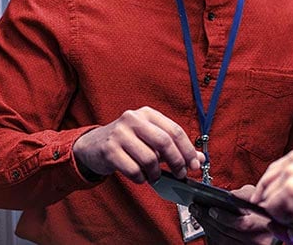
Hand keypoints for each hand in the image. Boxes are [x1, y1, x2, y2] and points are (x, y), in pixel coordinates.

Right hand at [72, 106, 202, 183]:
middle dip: (176, 162)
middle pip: (164, 142)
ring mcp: (119, 133)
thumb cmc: (126, 142)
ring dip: (156, 173)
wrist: (92, 146)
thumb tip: (200, 159)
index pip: (175, 130)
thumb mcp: (151, 139)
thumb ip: (175, 147)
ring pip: (149, 158)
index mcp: (147, 114)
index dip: (188, 150)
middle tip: (180, 174)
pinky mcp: (109, 149)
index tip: (194, 165)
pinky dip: (141, 178)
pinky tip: (140, 176)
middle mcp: (133, 119)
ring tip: (154, 176)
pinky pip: (133, 170)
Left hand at [189, 185, 273, 244]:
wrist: (270, 232)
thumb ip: (246, 196)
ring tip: (197, 214)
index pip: (241, 223)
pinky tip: (206, 226)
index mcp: (264, 224)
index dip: (224, 217)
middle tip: (197, 208)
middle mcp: (257, 240)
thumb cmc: (266, 212)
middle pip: (228, 232)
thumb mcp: (260, 199)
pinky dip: (212, 236)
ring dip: (207, 227)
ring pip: (222, 240)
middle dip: (209, 219)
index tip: (211, 209)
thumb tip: (230, 195)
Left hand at [251, 145, 292, 230]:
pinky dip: (284, 219)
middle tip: (275, 215)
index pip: (275, 168)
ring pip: (268, 198)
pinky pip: (272, 210)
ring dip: (279, 212)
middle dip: (267, 200)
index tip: (263, 198)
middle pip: (266, 181)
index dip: (268, 186)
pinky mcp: (289, 190)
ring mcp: (291, 173)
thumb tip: (275, 192)